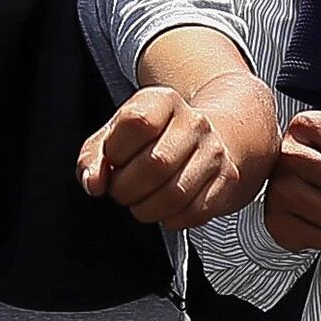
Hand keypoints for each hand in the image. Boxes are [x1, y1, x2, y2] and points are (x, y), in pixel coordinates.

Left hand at [76, 83, 247, 226]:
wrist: (204, 140)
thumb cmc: (152, 139)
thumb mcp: (115, 136)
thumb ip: (93, 157)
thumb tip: (93, 182)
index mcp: (162, 101)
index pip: (136, 122)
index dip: (116, 150)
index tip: (114, 159)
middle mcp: (193, 122)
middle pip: (156, 164)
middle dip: (127, 189)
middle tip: (123, 190)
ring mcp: (214, 151)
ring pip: (176, 194)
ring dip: (147, 209)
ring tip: (141, 202)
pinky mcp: (227, 179)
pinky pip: (195, 211)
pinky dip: (172, 219)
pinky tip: (165, 209)